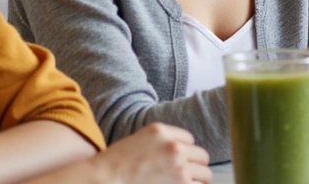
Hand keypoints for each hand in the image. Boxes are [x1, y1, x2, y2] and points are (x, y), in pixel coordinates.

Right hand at [89, 123, 211, 182]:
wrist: (103, 181)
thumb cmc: (114, 167)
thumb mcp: (137, 141)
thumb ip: (160, 142)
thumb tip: (183, 152)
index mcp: (161, 131)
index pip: (189, 140)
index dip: (184, 152)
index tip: (176, 162)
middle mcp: (173, 147)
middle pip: (202, 157)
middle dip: (194, 167)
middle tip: (183, 177)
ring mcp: (178, 167)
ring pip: (205, 176)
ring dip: (196, 182)